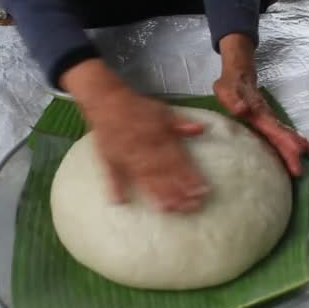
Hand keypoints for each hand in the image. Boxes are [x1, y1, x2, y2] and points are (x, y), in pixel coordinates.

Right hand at [61, 59, 208, 211]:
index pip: (178, 160)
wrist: (106, 98)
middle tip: (192, 206)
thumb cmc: (137, 107)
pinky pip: (111, 174)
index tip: (202, 191)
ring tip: (169, 209)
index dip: (190, 176)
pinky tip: (120, 201)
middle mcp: (143, 147)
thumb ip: (181, 123)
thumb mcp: (162, 111)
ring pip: (143, 177)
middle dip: (178, 190)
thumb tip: (201, 129)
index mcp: (158, 136)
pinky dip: (114, 187)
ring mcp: (125, 154)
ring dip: (156, 193)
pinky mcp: (109, 158)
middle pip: (163, 173)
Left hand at [215, 34, 308, 175]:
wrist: (239, 73)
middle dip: (292, 154)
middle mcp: (268, 119)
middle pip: (284, 137)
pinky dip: (289, 142)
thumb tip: (242, 109)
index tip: (295, 166)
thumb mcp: (228, 91)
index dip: (286, 150)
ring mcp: (269, 119)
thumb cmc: (231, 85)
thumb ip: (235, 101)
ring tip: (302, 164)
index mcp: (260, 116)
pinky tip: (293, 150)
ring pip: (285, 135)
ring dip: (294, 149)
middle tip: (299, 173)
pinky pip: (281, 133)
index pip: (276, 135)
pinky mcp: (266, 120)